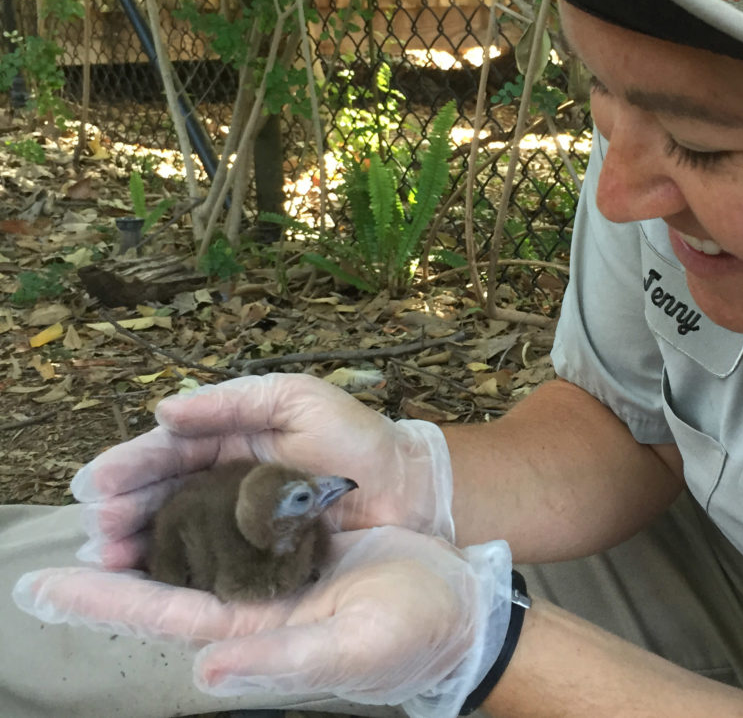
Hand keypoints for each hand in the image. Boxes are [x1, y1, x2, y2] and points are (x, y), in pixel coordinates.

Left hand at [15, 527, 511, 717]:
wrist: (457, 607)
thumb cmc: (410, 635)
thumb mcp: (350, 650)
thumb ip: (280, 663)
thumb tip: (205, 669)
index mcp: (253, 632)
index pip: (163, 614)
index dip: (103, 601)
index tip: (43, 586)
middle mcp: (252, 603)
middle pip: (166, 577)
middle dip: (113, 555)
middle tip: (71, 517)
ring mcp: (274, 571)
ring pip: (198, 543)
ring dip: (151, 520)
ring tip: (106, 493)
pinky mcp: (298, 544)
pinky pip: (240, 519)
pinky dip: (205, 498)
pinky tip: (182, 481)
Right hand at [74, 374, 454, 568]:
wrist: (410, 489)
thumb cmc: (359, 438)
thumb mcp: (298, 399)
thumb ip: (233, 401)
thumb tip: (163, 411)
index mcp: (233, 439)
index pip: (171, 450)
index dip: (133, 465)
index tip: (97, 483)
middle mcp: (228, 481)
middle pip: (165, 495)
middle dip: (125, 510)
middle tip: (95, 530)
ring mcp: (241, 522)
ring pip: (179, 532)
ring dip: (139, 544)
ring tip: (108, 557)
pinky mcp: (259, 559)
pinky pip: (210, 563)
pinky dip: (176, 571)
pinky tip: (147, 581)